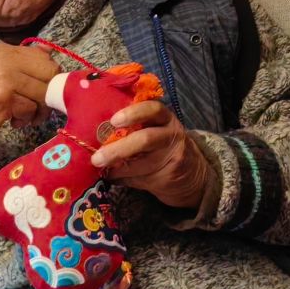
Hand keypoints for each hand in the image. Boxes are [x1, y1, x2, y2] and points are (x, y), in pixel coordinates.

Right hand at [0, 44, 57, 155]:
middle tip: (38, 109)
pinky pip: (31, 108)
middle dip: (49, 94)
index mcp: (4, 50)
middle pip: (49, 73)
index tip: (42, 92)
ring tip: (23, 117)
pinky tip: (13, 121)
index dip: (50, 79)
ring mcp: (4, 76)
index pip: (45, 59)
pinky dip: (26, 119)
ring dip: (38, 111)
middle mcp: (4, 58)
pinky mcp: (3, 97)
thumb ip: (23, 63)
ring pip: (43, 92)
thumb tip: (51, 53)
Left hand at [91, 100, 211, 209]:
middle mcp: (171, 135)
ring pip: (141, 164)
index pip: (153, 109)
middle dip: (119, 149)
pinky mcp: (168, 177)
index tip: (114, 120)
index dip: (133, 113)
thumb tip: (97, 134)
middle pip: (145, 139)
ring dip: (117, 168)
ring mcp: (172, 157)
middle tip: (97, 158)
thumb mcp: (157, 130)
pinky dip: (123, 178)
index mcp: (165, 119)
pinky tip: (113, 177)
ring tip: (102, 169)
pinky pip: (140, 179)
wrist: (192, 174)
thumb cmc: (164, 147)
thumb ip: (134, 128)